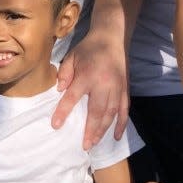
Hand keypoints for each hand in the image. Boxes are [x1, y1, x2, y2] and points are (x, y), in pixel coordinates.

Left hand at [53, 30, 127, 149]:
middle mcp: (104, 84)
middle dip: (90, 129)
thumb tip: (59, 90)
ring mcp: (117, 87)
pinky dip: (121, 124)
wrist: (113, 37)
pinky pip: (124, 109)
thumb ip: (64, 73)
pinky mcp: (125, 89)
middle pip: (97, 110)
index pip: (73, 96)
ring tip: (94, 143)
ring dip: (103, 130)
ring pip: (111, 113)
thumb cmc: (89, 48)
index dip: (64, 111)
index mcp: (87, 75)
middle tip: (84, 145)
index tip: (56, 125)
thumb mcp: (71, 56)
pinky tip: (116, 136)